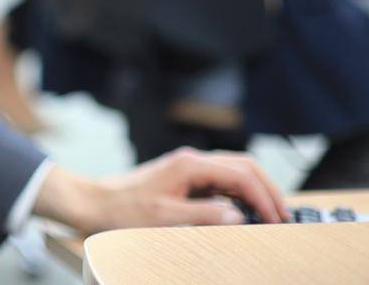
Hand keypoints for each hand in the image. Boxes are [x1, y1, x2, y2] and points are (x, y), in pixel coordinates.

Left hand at [35, 148, 288, 235]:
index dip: (265, 198)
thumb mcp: (164, 217)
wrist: (95, 201)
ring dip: (256, 190)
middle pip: (244, 166)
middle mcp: (192, 160)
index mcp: (190, 165)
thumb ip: (204, 216)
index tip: (278, 220)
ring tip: (271, 215)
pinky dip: (240, 194)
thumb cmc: (124, 209)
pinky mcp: (185, 178)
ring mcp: (189, 168)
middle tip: (284, 215)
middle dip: (268, 188)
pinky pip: (221, 181)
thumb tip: (239, 217)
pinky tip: (246, 212)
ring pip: (235, 171)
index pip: (241, 175)